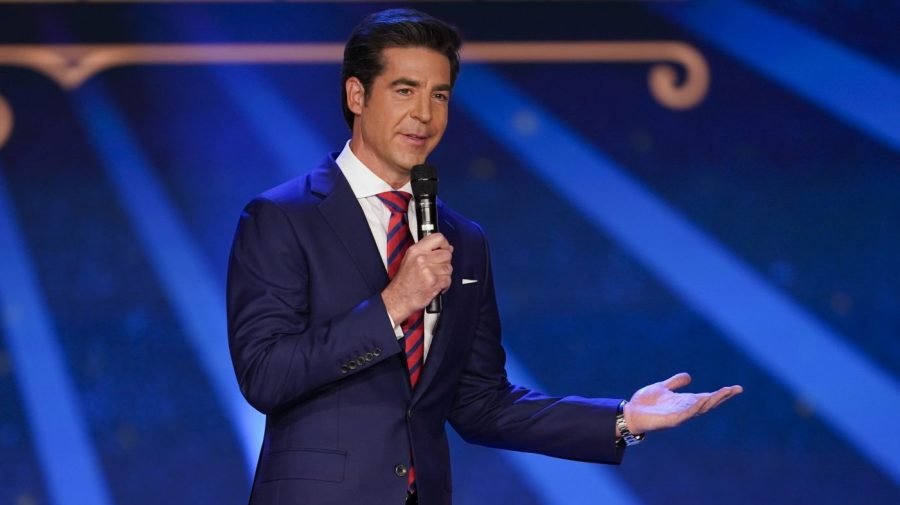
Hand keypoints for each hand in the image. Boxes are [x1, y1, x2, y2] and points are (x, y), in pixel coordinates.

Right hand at [382, 233, 452, 323]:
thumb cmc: (404, 281)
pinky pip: (448, 280)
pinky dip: (444, 284)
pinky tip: (436, 285)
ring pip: (449, 268)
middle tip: (437, 268)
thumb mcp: (411, 259)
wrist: (399, 298)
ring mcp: (428, 271)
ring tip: (435, 277)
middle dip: (445, 262)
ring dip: (445, 274)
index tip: (445, 249)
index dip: (445, 244)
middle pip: (447, 254)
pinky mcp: (434, 282)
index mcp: (416, 251)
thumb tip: (448, 248)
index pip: (438, 238)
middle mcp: (421, 259)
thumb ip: (428, 251)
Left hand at [622, 373, 741, 434]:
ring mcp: (679, 415)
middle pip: (708, 403)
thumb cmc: (645, 403)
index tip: (736, 388)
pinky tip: (701, 401)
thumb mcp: (662, 387)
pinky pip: (685, 414)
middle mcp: (685, 409)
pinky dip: (694, 408)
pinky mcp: (670, 420)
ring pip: (700, 408)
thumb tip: (689, 376)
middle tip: (736, 389)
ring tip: (724, 393)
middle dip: (722, 397)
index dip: (721, 393)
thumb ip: (675, 383)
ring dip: (712, 401)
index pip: (707, 397)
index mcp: (684, 401)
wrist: (630, 413)